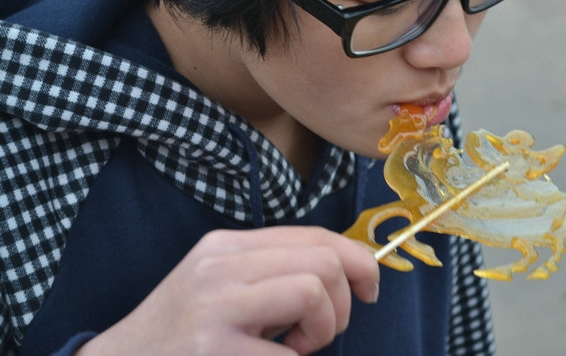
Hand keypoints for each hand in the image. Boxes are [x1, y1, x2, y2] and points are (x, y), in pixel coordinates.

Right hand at [75, 226, 379, 355]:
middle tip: (319, 333)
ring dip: (324, 330)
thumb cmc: (181, 332)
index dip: (359, 261)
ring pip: (313, 290)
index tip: (368, 290)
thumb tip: (346, 271)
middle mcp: (220, 266)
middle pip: (324, 260)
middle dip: (343, 302)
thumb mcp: (221, 284)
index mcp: (227, 246)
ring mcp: (214, 306)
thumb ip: (272, 270)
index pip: (315, 236)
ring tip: (296, 349)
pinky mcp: (212, 350)